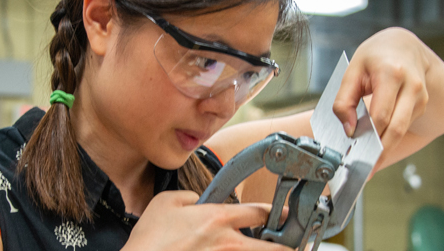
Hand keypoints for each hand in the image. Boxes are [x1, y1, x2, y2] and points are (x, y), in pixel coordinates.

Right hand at [124, 191, 292, 250]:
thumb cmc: (149, 239)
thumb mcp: (165, 202)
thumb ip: (189, 197)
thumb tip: (198, 201)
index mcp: (218, 219)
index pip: (260, 212)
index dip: (277, 213)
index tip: (285, 216)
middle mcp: (228, 244)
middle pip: (275, 248)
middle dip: (288, 247)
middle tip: (294, 245)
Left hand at [333, 28, 434, 174]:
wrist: (405, 46)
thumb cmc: (375, 57)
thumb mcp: (353, 70)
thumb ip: (344, 99)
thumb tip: (349, 129)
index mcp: (391, 73)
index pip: (381, 114)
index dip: (367, 135)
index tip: (353, 149)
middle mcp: (411, 85)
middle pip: (396, 128)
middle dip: (380, 153)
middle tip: (366, 171)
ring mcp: (420, 96)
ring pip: (402, 130)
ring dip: (386, 150)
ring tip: (370, 165)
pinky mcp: (422, 104)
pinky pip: (404, 125)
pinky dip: (391, 138)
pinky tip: (378, 146)